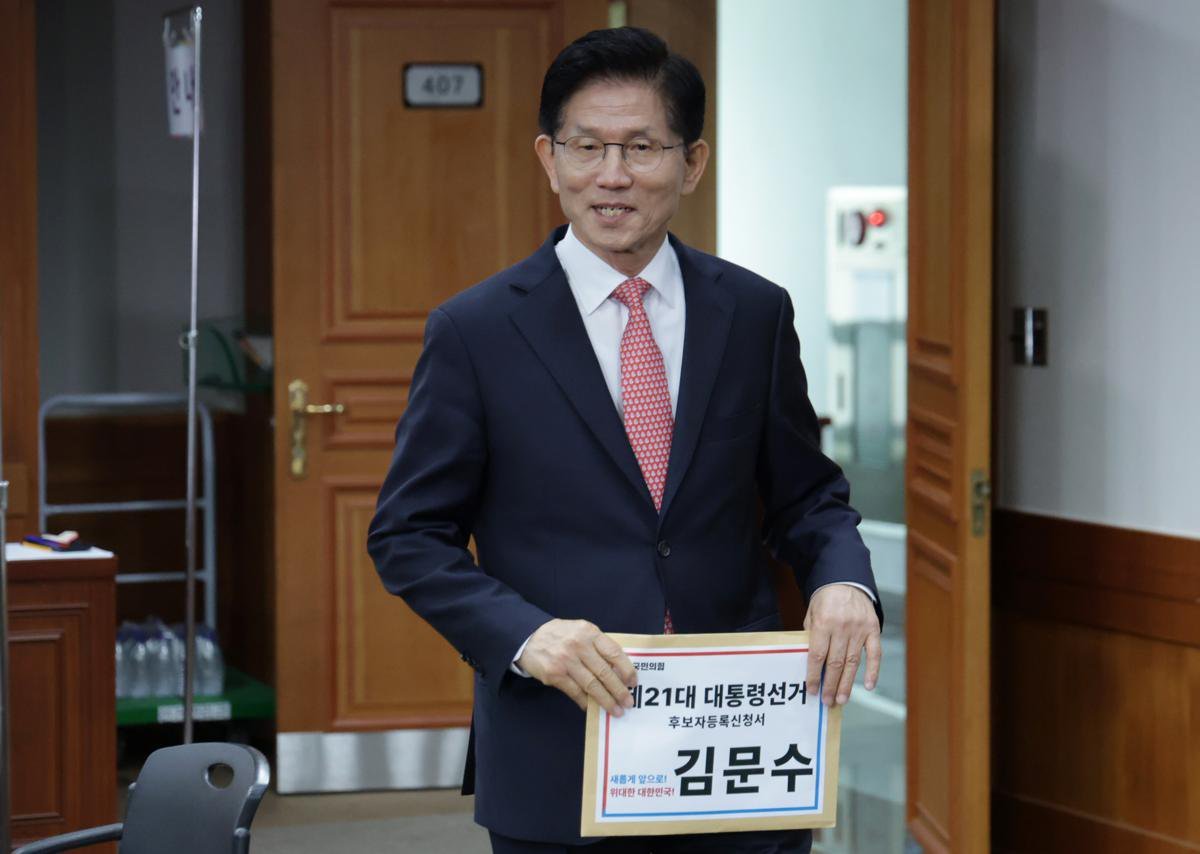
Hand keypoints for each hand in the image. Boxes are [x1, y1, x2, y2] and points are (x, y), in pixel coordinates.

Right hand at [517, 619, 637, 715]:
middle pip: (604, 672)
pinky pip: (575, 692)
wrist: (529, 637)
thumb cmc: (561, 635)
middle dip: (619, 690)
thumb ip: (598, 645)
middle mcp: (578, 646)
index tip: (633, 682)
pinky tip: (593, 708)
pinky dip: (586, 702)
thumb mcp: (581, 631)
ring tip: (615, 710)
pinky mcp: (555, 675)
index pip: (614, 652)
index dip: (626, 669)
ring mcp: (566, 661)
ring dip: (606, 700)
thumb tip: (619, 669)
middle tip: (628, 702)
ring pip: (592, 685)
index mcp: (589, 633)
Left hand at [804, 584, 881, 705]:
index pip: (817, 655)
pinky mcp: (873, 629)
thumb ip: (811, 636)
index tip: (812, 690)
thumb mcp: (811, 614)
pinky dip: (873, 671)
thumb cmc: (825, 600)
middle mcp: (842, 627)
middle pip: (835, 663)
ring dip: (847, 683)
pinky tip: (869, 686)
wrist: (846, 580)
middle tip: (828, 701)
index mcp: (823, 622)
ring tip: (842, 699)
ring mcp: (859, 629)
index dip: (814, 675)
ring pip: (853, 662)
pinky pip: (875, 654)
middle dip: (831, 685)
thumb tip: (811, 664)